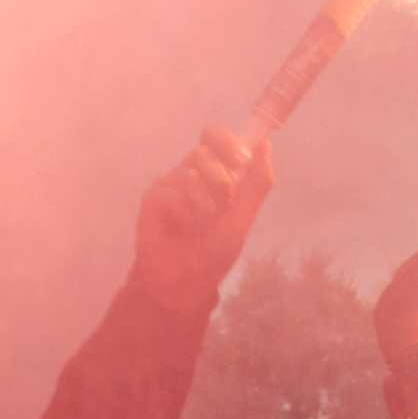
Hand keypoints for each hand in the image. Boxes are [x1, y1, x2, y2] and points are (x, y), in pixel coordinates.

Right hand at [133, 125, 274, 317]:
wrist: (190, 282)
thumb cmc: (215, 251)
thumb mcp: (245, 216)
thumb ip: (258, 181)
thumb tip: (266, 144)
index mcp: (210, 172)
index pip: (213, 136)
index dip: (227, 141)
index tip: (242, 160)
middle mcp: (187, 174)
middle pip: (203, 152)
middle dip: (221, 181)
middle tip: (223, 205)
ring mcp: (168, 186)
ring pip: (189, 175)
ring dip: (204, 205)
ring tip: (201, 225)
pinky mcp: (151, 201)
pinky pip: (171, 194)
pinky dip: (185, 214)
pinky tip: (182, 229)